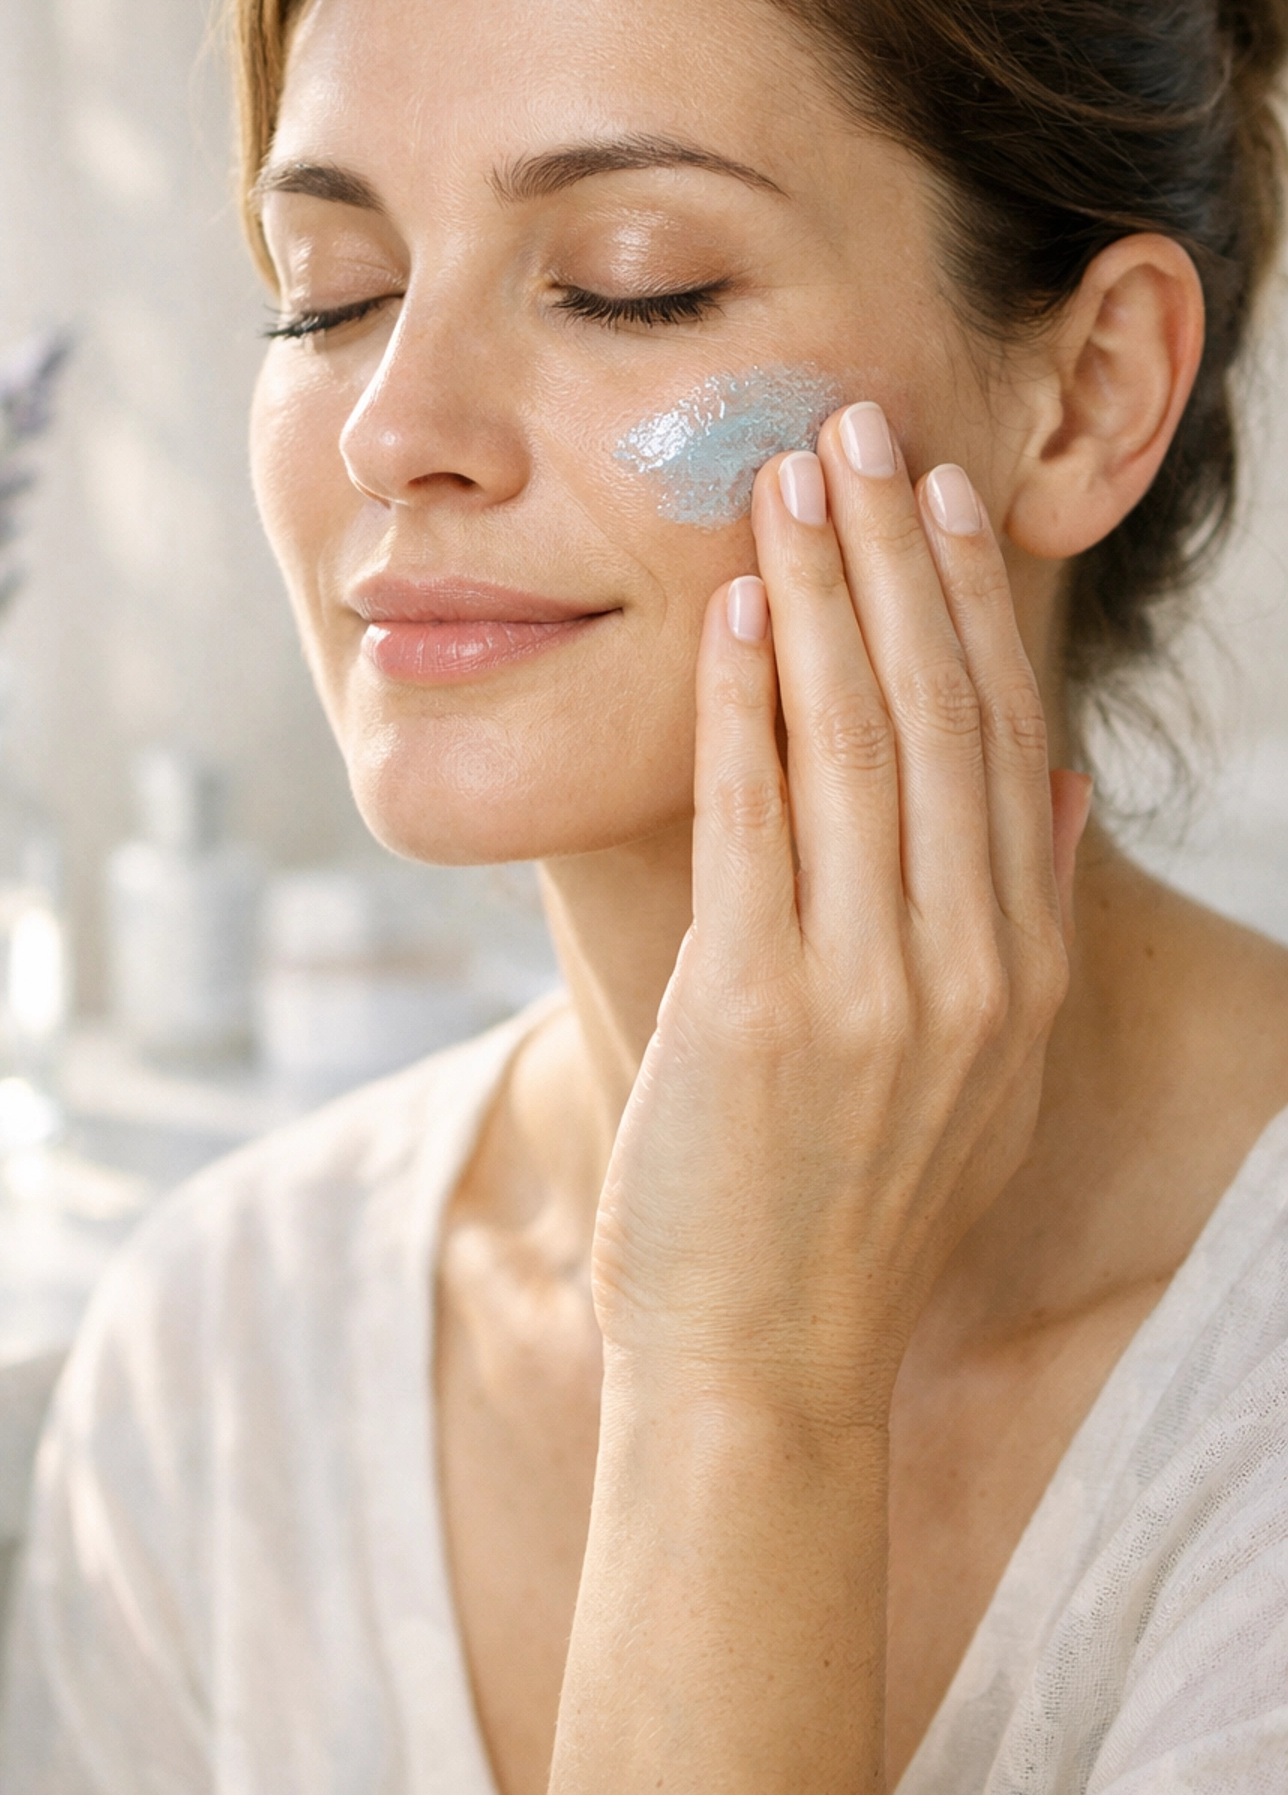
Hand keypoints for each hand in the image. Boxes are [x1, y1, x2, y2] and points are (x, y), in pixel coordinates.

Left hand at [591, 403, 1090, 1421]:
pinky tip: (740, 608)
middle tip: (862, 428)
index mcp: (1016, 971)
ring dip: (827, 592)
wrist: (764, 1366)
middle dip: (898, 555)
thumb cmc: (843, 1209)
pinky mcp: (757, 1012)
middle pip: (936, 714)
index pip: (1000, 740)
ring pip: (856, 743)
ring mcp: (868, 991)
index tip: (943, 497)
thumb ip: (1016, 920)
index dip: (972, 604)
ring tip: (795, 475)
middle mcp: (964, 969)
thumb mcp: (972, 1074)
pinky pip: (755, 819)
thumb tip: (1054, 782)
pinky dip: (748, 702)